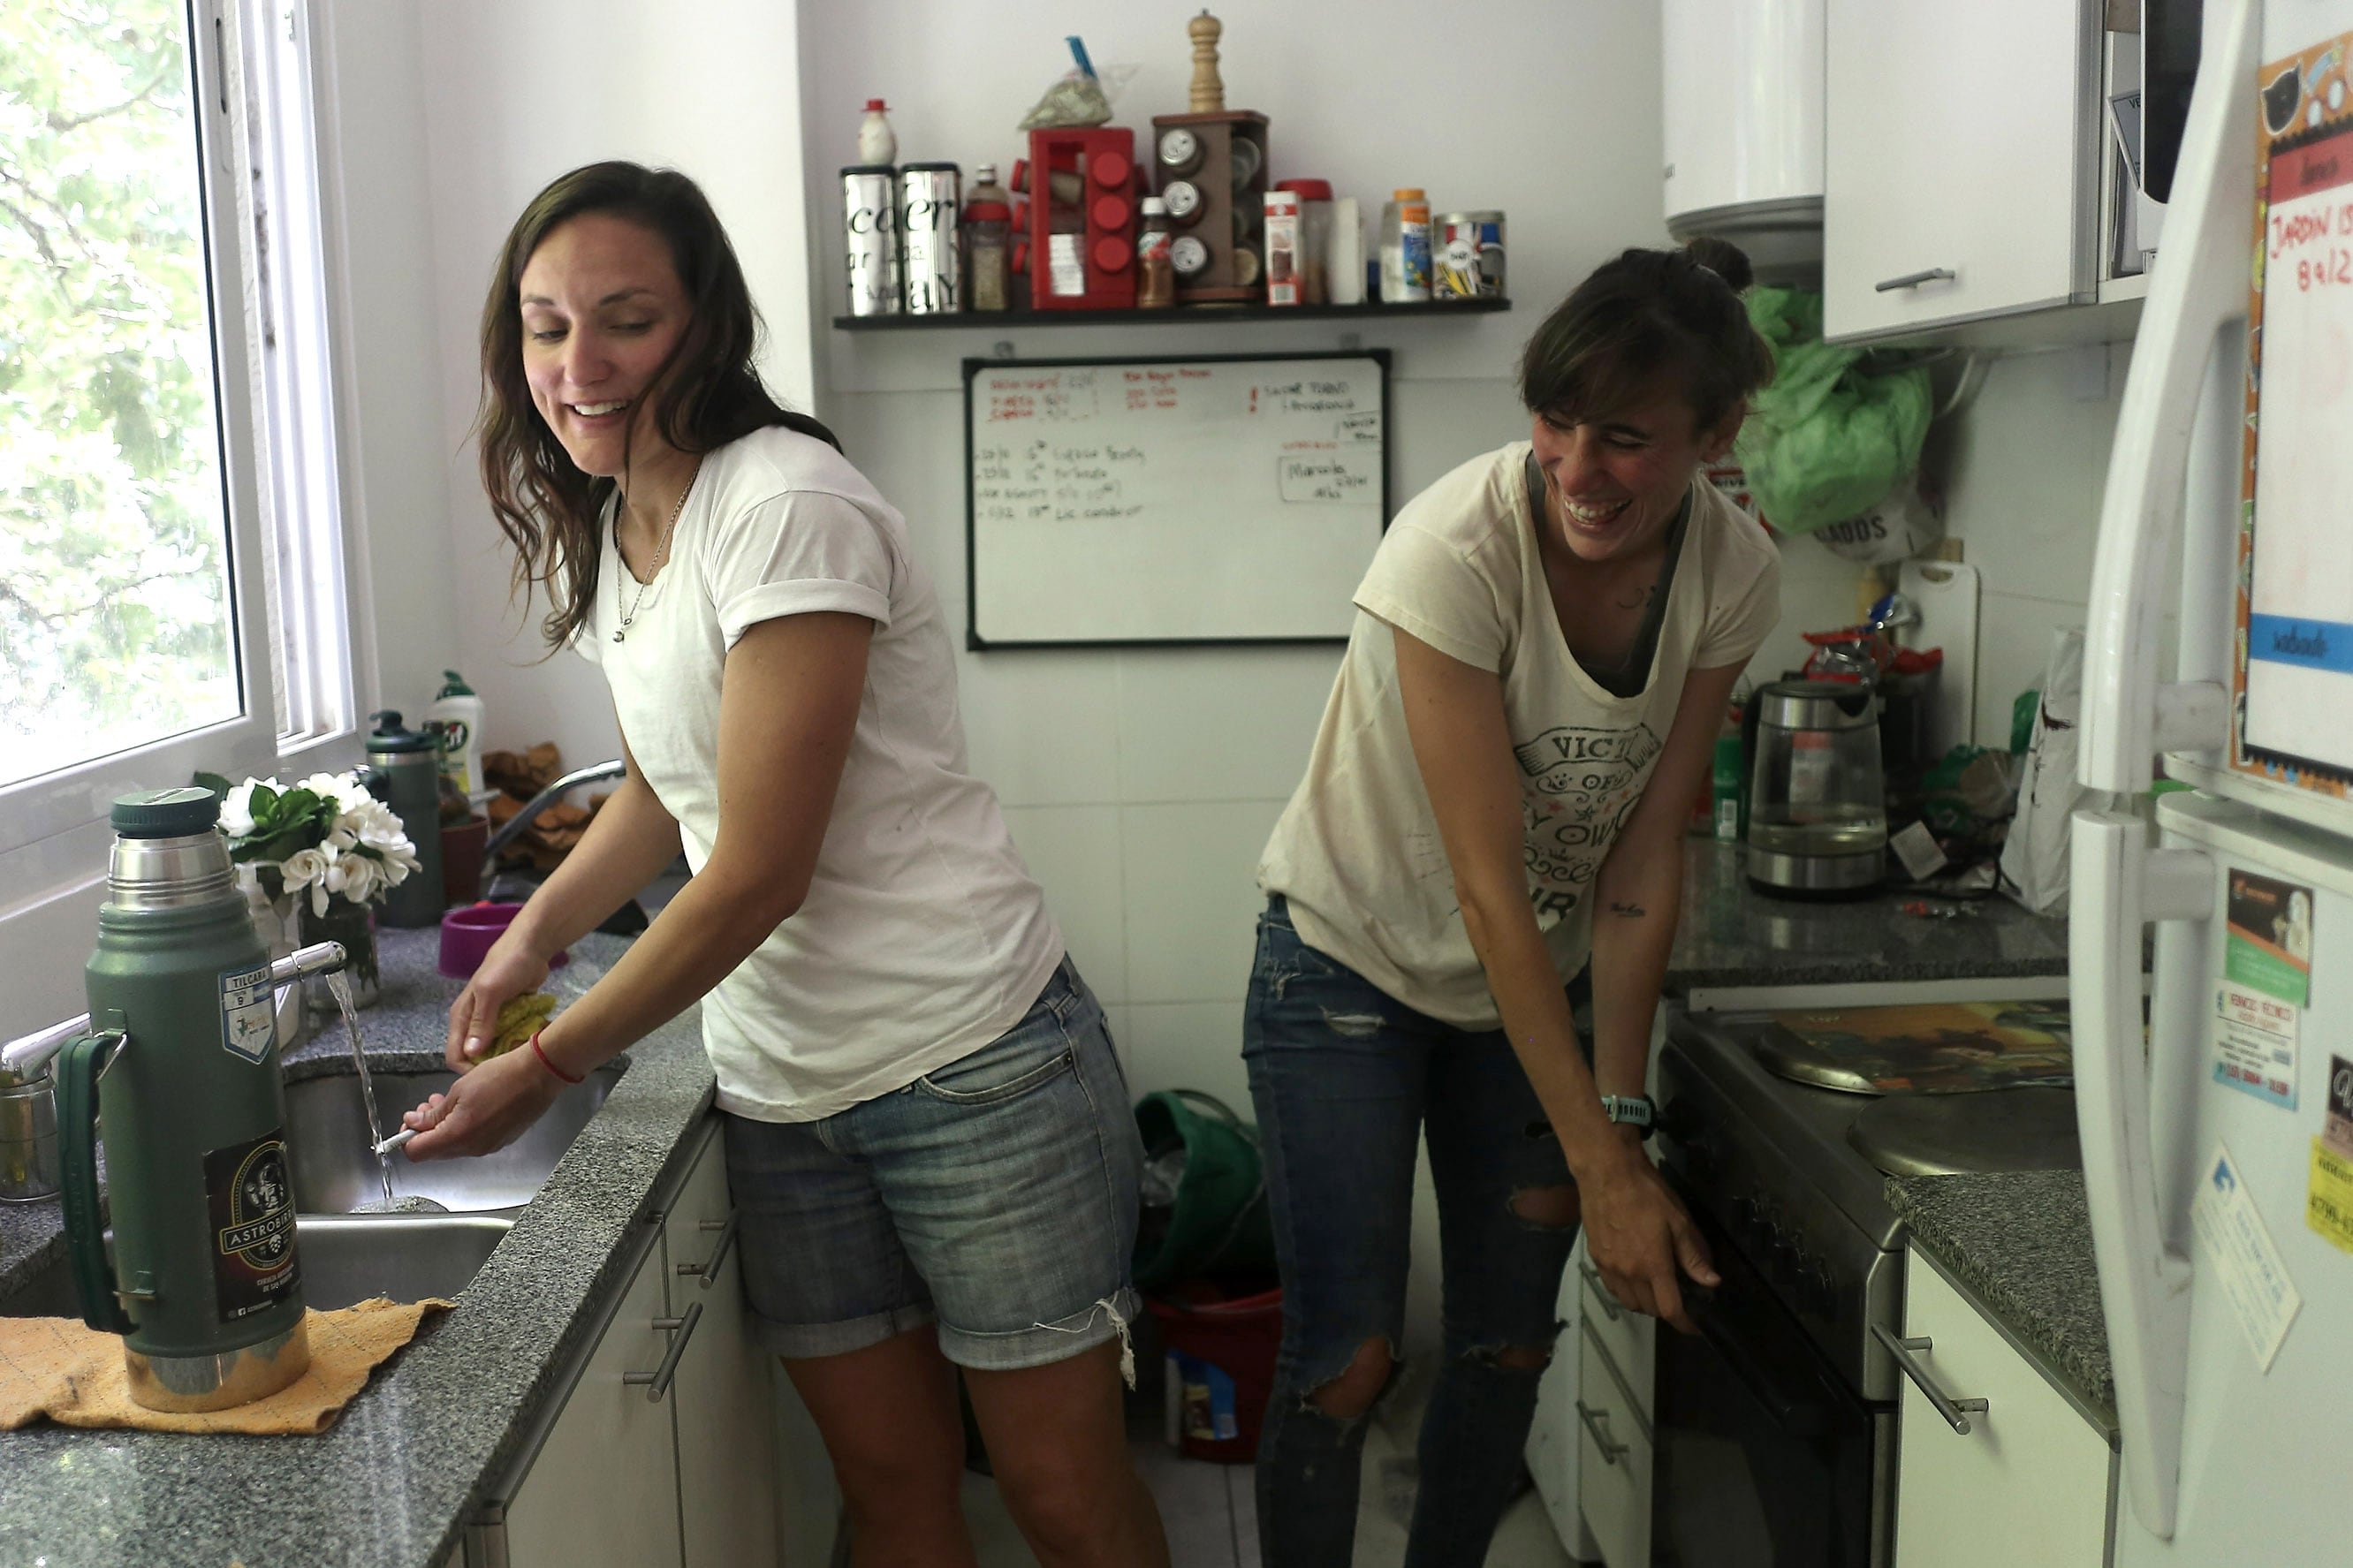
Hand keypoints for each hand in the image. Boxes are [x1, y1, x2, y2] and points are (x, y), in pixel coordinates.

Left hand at [401, 1046, 564, 1159]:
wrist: (540, 1075)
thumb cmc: (502, 1076)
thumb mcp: (459, 1089)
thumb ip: (434, 1112)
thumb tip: (415, 1122)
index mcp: (458, 1135)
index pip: (416, 1152)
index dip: (407, 1137)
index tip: (410, 1121)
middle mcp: (473, 1148)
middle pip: (435, 1152)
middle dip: (427, 1130)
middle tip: (429, 1107)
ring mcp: (489, 1147)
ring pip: (454, 1146)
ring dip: (446, 1127)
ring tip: (450, 1102)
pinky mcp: (501, 1142)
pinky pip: (473, 1142)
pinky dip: (465, 1128)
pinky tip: (472, 1107)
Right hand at [445, 930, 551, 1070]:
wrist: (530, 948)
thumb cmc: (506, 967)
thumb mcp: (491, 993)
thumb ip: (481, 1022)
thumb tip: (470, 1053)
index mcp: (461, 1018)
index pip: (455, 1056)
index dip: (469, 1070)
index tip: (491, 1075)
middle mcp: (472, 1023)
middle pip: (475, 1057)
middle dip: (491, 1064)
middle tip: (512, 1065)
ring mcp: (491, 1022)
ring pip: (494, 1050)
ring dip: (507, 1054)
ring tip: (523, 1053)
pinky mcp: (508, 1018)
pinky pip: (509, 1039)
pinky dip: (517, 1042)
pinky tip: (530, 1042)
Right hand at [1575, 1140, 1717, 1334]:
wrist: (1607, 1173)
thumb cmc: (1647, 1194)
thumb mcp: (1678, 1221)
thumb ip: (1694, 1255)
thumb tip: (1711, 1282)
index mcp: (1653, 1265)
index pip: (1670, 1309)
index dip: (1685, 1324)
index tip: (1695, 1327)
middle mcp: (1629, 1273)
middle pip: (1650, 1309)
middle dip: (1667, 1309)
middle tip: (1679, 1295)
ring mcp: (1609, 1268)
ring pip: (1630, 1303)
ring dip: (1646, 1303)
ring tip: (1656, 1289)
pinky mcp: (1596, 1258)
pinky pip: (1613, 1289)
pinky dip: (1626, 1293)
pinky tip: (1634, 1278)